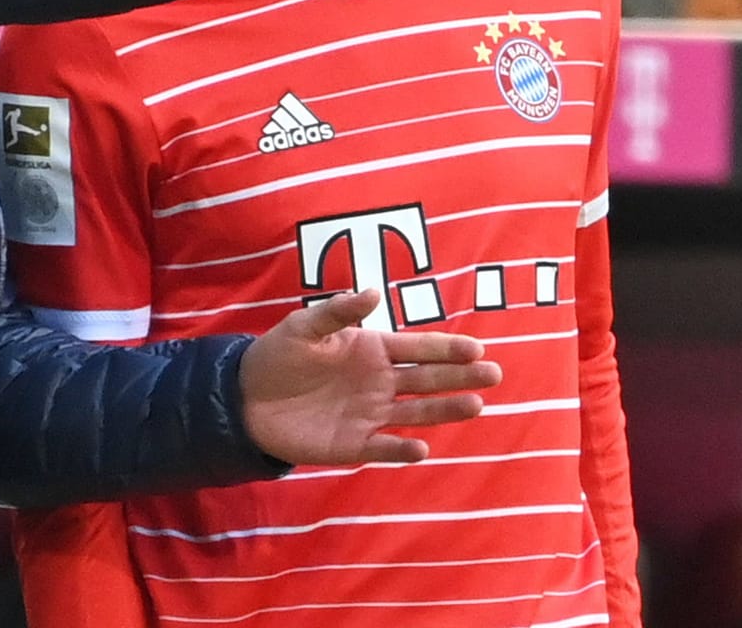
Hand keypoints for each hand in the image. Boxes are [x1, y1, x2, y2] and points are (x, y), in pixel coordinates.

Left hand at [239, 288, 502, 464]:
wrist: (248, 398)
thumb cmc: (280, 355)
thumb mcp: (305, 326)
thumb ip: (337, 312)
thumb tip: (372, 292)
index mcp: (373, 349)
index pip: (418, 348)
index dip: (447, 348)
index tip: (477, 348)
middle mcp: (380, 382)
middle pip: (428, 380)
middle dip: (461, 377)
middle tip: (493, 374)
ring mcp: (371, 414)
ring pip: (417, 412)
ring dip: (445, 410)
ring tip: (475, 406)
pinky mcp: (354, 444)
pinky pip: (384, 448)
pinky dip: (402, 449)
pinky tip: (421, 448)